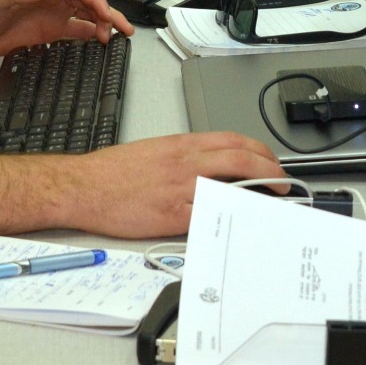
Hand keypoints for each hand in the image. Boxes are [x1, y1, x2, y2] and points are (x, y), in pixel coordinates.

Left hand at [0, 0, 133, 56]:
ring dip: (103, 24)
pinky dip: (90, 35)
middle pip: (88, 2)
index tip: (105, 15)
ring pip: (86, 16)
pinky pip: (75, 31)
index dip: (95, 0)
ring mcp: (53, 15)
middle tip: (124, 28)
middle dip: (107, 13)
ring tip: (119, 37)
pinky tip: (101, 42)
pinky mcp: (49, 31)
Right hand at [65, 132, 287, 238]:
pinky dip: (230, 218)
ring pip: (231, 186)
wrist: (83, 187)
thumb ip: (184, 158)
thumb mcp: (153, 152)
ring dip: (258, 196)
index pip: (232, 140)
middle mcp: (184, 163)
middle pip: (241, 159)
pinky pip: (210, 216)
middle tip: (282, 183)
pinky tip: (241, 224)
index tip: (271, 161)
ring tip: (271, 205)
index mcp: (180, 145)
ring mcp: (179, 189)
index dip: (260, 151)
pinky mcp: (171, 214)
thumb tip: (211, 168)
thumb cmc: (112, 173)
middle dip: (270, 171)